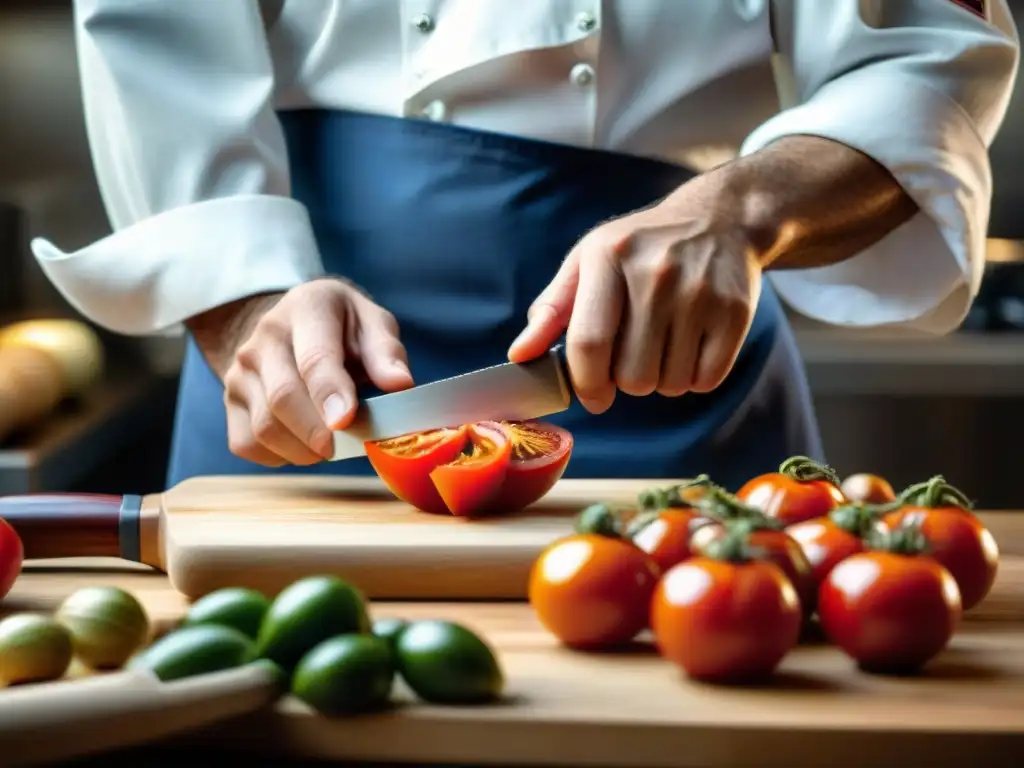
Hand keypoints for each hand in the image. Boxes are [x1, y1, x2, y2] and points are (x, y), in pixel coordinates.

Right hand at [188, 278, 413, 466]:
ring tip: (332, 444)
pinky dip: (280, 456)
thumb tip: (400, 385)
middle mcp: (264, 338)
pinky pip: (248, 444)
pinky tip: (303, 443)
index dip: (330, 393)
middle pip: (283, 398)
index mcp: (306, 308)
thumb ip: (386, 353)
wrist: (293, 325)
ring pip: (265, 427)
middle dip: (319, 432)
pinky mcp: (230, 403)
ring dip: (304, 449)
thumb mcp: (372, 324)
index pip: (314, 358)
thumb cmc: (343, 328)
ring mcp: (240, 371)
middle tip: (348, 447)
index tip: (347, 420)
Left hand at [508, 171, 763, 413]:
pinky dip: (694, 378)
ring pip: (669, 384)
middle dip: (627, 381)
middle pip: (632, 374)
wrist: (721, 219)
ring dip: (662, 380)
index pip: (589, 342)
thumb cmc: (641, 248)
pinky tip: (691, 347)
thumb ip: (553, 309)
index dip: (585, 383)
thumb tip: (519, 356)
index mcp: (609, 257)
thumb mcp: (589, 262)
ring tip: (664, 345)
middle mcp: (656, 273)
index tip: (591, 397)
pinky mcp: (735, 312)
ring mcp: (700, 293)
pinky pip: (706, 380)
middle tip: (634, 355)